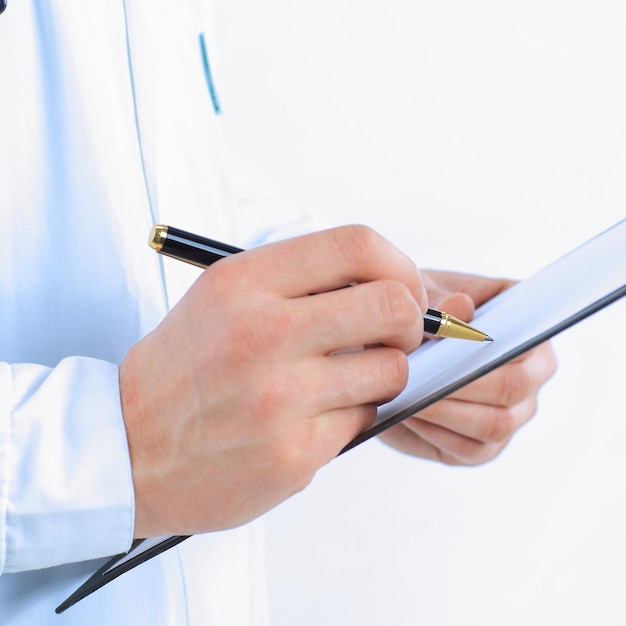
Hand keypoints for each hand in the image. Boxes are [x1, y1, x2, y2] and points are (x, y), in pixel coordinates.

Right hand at [120, 226, 426, 536]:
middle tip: (395, 336)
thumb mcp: (223, 298)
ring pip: (391, 371)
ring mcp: (281, 398)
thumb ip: (299, 282)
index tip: (402, 287)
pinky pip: (365, 420)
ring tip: (344, 380)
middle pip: (392, 306)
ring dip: (382, 374)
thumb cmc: (184, 369)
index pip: (357, 246)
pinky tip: (314, 417)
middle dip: (410, 321)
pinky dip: (353, 415)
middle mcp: (264, 334)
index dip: (398, 265)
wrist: (127, 448)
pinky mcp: (294, 453)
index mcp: (245, 282)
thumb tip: (386, 282)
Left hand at [378, 270, 557, 465]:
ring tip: (407, 392)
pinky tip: (408, 413)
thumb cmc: (417, 317)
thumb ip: (442, 304)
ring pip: (494, 423)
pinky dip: (435, 431)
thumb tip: (461, 308)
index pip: (528, 336)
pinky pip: (469, 448)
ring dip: (446, 409)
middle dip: (462, 380)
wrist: (389, 352)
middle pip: (513, 385)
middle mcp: (531, 373)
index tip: (459, 337)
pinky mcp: (484, 446)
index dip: (495, 340)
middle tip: (420, 372)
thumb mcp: (422, 299)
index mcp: (527, 326)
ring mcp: (513, 413)